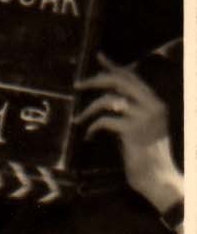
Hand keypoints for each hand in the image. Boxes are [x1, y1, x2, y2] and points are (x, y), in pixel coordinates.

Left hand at [75, 53, 182, 209]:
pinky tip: (88, 136)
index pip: (132, 77)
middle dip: (94, 80)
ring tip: (79, 121)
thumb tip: (105, 93)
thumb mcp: (138, 126)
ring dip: (88, 110)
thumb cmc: (144, 153)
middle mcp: (153, 105)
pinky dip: (91, 127)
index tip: (98, 56)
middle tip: (77, 86)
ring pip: (107, 101)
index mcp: (155, 102)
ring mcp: (144, 116)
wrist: (156, 176)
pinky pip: (103, 120)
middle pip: (119, 81)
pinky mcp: (133, 130)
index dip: (113, 66)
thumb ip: (127, 108)